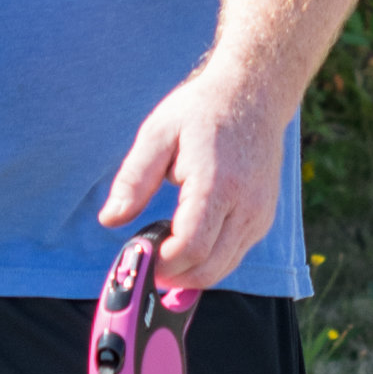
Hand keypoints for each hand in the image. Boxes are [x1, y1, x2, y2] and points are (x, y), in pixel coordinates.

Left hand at [99, 66, 285, 290]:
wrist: (254, 95)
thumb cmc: (202, 112)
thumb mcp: (158, 134)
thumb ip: (133, 179)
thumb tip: (109, 219)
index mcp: (216, 183)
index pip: (191, 246)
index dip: (162, 264)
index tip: (139, 258)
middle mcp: (245, 205)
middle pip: (208, 268)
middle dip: (173, 277)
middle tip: (146, 266)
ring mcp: (259, 215)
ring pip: (223, 269)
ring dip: (190, 274)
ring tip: (162, 254)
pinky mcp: (263, 219)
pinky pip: (234, 256)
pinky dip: (208, 261)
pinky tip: (186, 243)